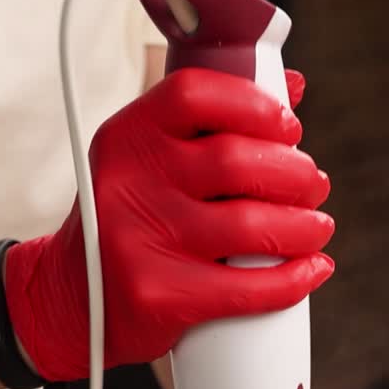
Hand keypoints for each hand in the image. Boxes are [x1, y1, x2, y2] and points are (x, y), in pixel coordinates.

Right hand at [4, 69, 333, 381]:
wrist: (70, 301)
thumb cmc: (126, 224)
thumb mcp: (147, 164)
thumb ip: (210, 124)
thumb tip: (293, 87)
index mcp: (127, 137)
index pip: (196, 95)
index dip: (255, 105)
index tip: (289, 128)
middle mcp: (128, 182)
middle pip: (235, 161)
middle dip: (293, 173)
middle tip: (313, 185)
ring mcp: (140, 241)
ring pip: (250, 225)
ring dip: (304, 226)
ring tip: (317, 227)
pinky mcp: (159, 295)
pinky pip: (246, 287)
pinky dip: (293, 279)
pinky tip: (313, 269)